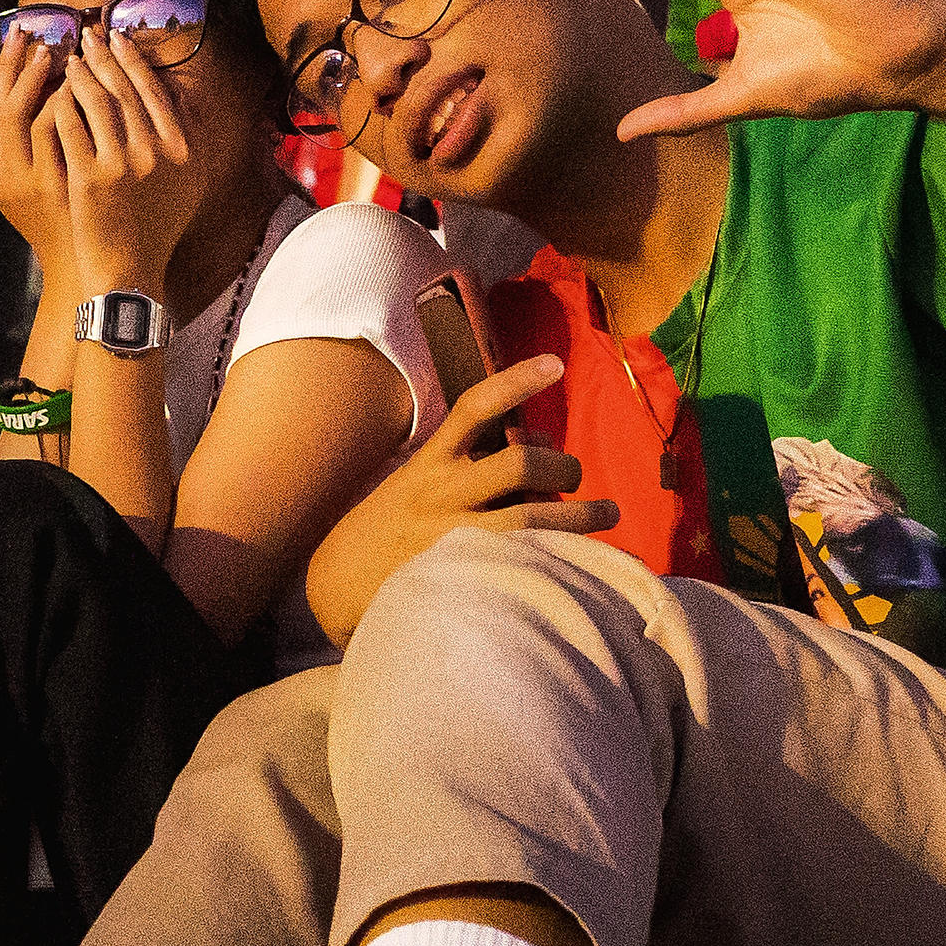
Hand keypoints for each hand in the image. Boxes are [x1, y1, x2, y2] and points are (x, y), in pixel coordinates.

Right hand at [0, 30, 71, 253]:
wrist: (82, 264)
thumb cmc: (66, 217)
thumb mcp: (34, 182)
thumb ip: (28, 142)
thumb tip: (35, 85)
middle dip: (5, 63)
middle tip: (22, 31)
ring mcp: (20, 179)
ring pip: (13, 112)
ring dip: (29, 75)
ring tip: (48, 49)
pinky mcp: (48, 181)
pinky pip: (47, 126)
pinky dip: (55, 98)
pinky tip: (72, 80)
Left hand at [41, 25, 209, 287]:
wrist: (129, 269)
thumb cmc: (156, 226)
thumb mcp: (186, 182)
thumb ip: (184, 137)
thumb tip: (176, 91)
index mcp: (183, 149)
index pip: (155, 91)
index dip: (134, 60)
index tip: (117, 38)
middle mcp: (157, 152)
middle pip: (125, 89)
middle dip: (104, 56)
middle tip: (87, 35)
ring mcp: (124, 164)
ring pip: (96, 101)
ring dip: (79, 73)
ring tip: (66, 58)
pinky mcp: (91, 177)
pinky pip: (70, 126)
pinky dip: (60, 103)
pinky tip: (50, 91)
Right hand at [300, 355, 616, 643]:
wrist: (339, 582)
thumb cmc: (396, 522)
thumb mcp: (424, 476)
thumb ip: (478, 456)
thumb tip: (542, 441)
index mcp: (431, 461)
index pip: (474, 407)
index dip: (515, 382)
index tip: (554, 364)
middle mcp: (441, 493)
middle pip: (519, 463)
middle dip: (563, 465)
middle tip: (578, 476)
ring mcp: (452, 536)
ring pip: (531, 517)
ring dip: (580, 515)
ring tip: (607, 513)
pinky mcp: (463, 577)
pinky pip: (523, 562)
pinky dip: (558, 557)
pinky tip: (582, 558)